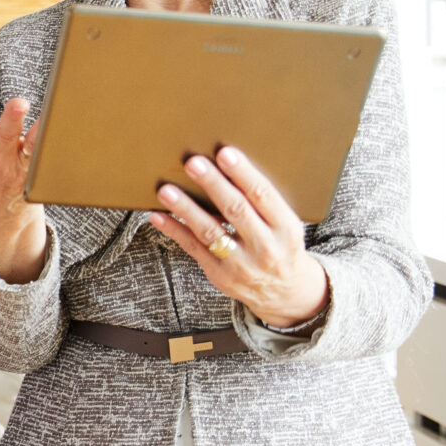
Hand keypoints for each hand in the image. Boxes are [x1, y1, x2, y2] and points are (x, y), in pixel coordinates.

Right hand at [0, 99, 46, 283]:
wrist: (0, 209)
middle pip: (4, 136)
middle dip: (10, 120)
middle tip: (19, 103)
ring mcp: (18, 165)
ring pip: (28, 145)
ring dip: (36, 132)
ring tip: (48, 119)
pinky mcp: (36, 170)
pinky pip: (44, 156)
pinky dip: (51, 144)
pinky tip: (57, 128)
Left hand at [149, 146, 328, 327]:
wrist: (284, 292)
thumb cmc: (280, 246)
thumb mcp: (285, 226)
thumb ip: (264, 203)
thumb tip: (227, 166)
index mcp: (286, 228)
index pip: (264, 196)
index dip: (243, 174)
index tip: (225, 153)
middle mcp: (266, 247)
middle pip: (236, 210)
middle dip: (213, 185)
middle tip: (193, 163)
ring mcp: (242, 264)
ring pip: (210, 231)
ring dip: (186, 209)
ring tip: (167, 191)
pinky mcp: (220, 275)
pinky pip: (194, 249)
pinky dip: (175, 231)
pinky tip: (159, 215)